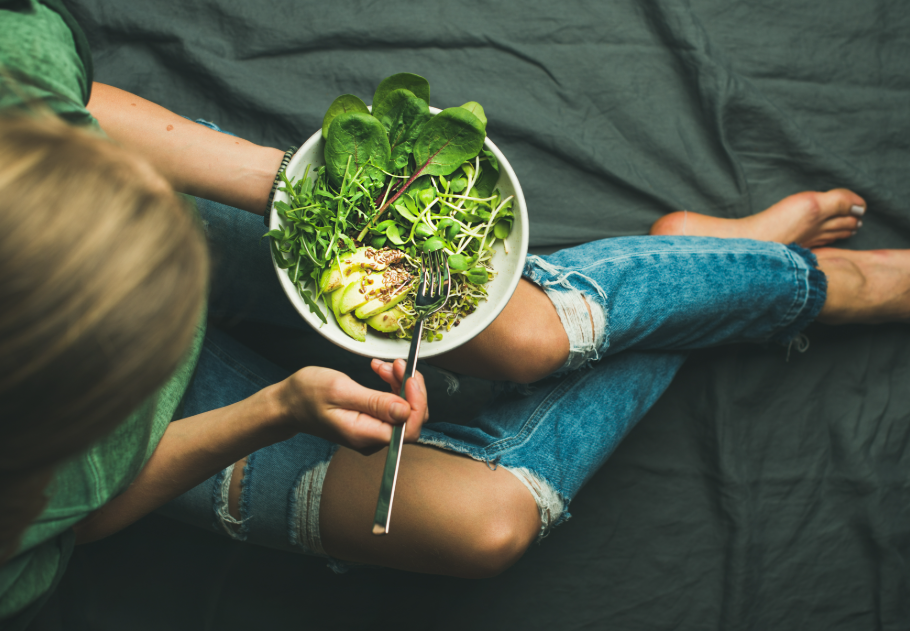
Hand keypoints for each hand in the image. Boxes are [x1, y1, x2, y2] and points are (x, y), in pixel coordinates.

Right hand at [276, 364, 427, 453]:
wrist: (288, 403)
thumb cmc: (306, 395)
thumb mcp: (339, 390)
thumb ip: (374, 402)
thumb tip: (404, 410)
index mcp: (364, 434)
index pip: (409, 428)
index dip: (417, 402)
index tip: (410, 377)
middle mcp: (371, 439)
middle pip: (411, 419)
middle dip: (409, 388)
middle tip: (396, 364)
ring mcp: (372, 433)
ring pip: (403, 410)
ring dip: (400, 384)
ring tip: (384, 366)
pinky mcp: (371, 423)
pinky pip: (392, 407)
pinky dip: (392, 387)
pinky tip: (381, 372)